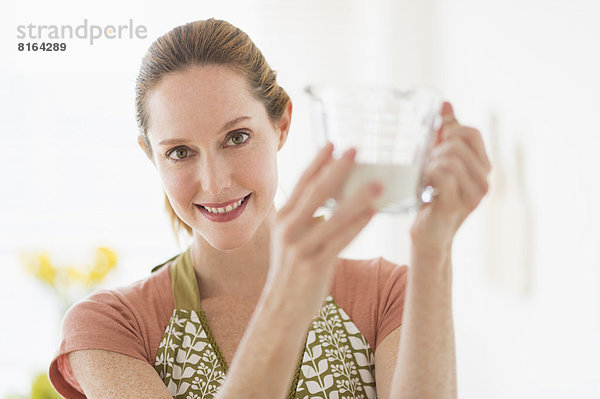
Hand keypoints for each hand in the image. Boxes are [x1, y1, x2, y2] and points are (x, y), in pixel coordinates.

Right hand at [264, 143, 382, 315]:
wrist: (281, 309)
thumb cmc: (291, 274)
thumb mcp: (290, 241)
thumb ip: (304, 221)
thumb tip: (328, 202)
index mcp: (282, 220)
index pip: (301, 184)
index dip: (317, 163)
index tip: (332, 144)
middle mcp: (288, 230)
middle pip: (316, 192)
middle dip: (337, 169)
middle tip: (356, 150)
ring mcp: (300, 247)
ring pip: (333, 216)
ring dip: (358, 197)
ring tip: (377, 183)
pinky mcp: (314, 264)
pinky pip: (340, 240)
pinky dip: (357, 225)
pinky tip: (373, 213)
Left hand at [410, 102, 491, 254]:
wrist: (429, 235)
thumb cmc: (432, 197)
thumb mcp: (439, 160)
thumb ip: (445, 134)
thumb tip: (446, 102)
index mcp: (482, 166)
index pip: (472, 132)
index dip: (450, 129)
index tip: (434, 141)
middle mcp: (484, 179)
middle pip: (459, 143)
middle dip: (436, 147)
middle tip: (425, 164)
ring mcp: (473, 194)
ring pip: (451, 157)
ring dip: (430, 162)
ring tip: (423, 176)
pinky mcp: (456, 205)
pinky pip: (443, 174)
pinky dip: (428, 173)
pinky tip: (423, 185)